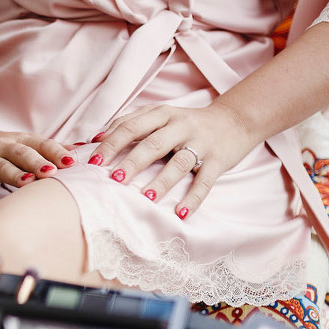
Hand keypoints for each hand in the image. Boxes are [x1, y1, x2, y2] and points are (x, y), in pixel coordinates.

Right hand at [0, 127, 74, 221]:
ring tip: (28, 183)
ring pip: (0, 168)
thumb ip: (50, 147)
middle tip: (52, 172)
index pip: (40, 144)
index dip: (55, 152)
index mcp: (18, 140)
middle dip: (36, 162)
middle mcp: (1, 149)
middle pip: (21, 154)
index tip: (71, 162)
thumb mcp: (23, 141)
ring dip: (14, 175)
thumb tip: (82, 148)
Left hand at [87, 102, 257, 218]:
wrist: (235, 119)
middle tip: (114, 180)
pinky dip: (193, 198)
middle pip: (152, 144)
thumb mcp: (160, 116)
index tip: (93, 163)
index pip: (130, 127)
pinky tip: (180, 213)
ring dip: (162, 181)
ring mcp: (200, 142)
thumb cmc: (186, 123)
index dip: (111, 144)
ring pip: (179, 162)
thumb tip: (93, 140)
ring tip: (147, 198)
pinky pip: (205, 181)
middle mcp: (180, 126)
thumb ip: (130, 124)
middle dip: (132, 162)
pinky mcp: (218, 160)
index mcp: (161, 114)